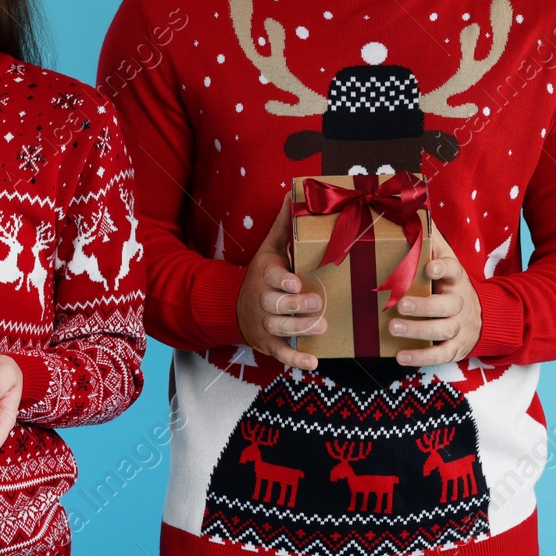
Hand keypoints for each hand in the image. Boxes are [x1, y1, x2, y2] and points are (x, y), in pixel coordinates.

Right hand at [237, 191, 323, 371]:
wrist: (232, 307)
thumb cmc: (261, 275)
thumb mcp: (268, 250)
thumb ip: (282, 226)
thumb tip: (292, 194)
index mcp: (264, 276)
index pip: (270, 278)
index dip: (282, 281)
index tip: (295, 281)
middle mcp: (261, 301)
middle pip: (275, 305)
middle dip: (296, 305)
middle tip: (318, 302)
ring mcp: (263, 324)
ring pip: (279, 328)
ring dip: (301, 328)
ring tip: (322, 326)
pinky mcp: (267, 344)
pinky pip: (280, 354)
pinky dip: (295, 360)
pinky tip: (313, 361)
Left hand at [390, 223, 481, 366]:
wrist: (483, 318)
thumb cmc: (451, 285)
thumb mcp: (446, 262)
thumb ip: (431, 242)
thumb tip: (414, 212)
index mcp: (456, 280)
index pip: (454, 270)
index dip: (443, 268)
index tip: (430, 266)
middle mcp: (460, 304)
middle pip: (447, 306)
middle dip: (424, 306)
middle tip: (400, 304)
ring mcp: (459, 328)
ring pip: (442, 331)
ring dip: (417, 330)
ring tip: (393, 327)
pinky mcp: (455, 349)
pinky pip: (440, 355)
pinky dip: (421, 357)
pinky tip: (400, 356)